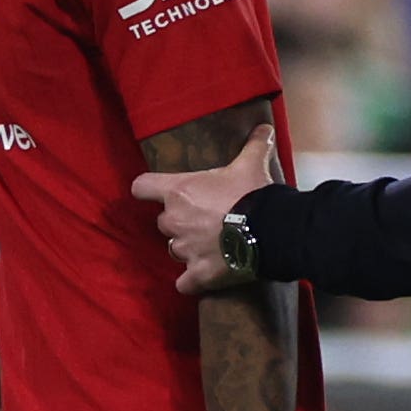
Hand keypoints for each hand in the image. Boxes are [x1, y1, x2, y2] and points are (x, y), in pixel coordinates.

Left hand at [130, 125, 280, 294]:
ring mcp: (184, 250)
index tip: (157, 192)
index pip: (141, 187)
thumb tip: (265, 127)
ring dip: (188, 249)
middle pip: (164, 222)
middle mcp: (174, 221)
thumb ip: (254, 145)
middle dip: (180, 222)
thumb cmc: (253, 193)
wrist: (270, 230)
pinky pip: (183, 283)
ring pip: (174, 250)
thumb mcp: (252, 164)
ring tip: (211, 246)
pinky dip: (191, 281)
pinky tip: (205, 276)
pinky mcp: (198, 274)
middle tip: (204, 220)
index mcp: (178, 191)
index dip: (148, 189)